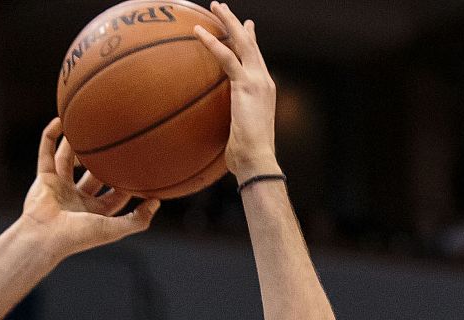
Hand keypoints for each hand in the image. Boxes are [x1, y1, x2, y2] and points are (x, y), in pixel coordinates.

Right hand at [19, 119, 159, 257]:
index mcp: (94, 212)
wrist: (43, 238)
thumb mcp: (113, 229)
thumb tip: (157, 202)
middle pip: (93, 174)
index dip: (126, 182)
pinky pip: (46, 153)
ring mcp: (59, 188)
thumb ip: (137, 220)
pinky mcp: (43, 178)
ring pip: (68, 160)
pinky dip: (51, 137)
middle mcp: (76, 199)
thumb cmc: (76, 237)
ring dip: (75, 144)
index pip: (115, 195)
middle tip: (115, 140)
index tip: (139, 166)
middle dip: (102, 160)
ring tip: (86, 126)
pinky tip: (61, 121)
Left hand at [194, 2, 280, 180]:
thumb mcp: (237, 136)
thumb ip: (229, 125)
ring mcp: (257, 80)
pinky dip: (212, 42)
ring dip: (228, 21)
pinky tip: (199, 31)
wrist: (258, 160)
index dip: (250, 41)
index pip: (256, 60)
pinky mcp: (246, 85)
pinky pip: (227, 57)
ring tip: (215, 6)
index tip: (246, 28)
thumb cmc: (247, 157)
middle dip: (237, 23)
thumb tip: (215, 135)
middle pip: (250, 44)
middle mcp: (264, 80)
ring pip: (242, 42)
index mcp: (264, 90)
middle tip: (223, 8)